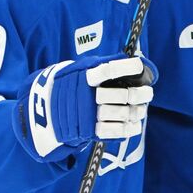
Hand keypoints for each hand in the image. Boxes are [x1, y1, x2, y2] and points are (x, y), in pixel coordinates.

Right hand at [14, 53, 155, 162]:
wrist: (44, 109)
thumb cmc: (70, 85)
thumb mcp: (79, 69)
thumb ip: (102, 65)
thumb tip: (133, 61)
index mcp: (83, 76)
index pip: (108, 70)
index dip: (126, 68)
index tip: (139, 66)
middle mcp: (86, 95)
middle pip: (123, 95)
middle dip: (140, 94)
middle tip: (148, 93)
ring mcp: (88, 114)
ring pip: (123, 114)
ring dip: (138, 112)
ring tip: (142, 109)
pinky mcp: (89, 131)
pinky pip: (116, 131)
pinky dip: (129, 128)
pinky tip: (135, 123)